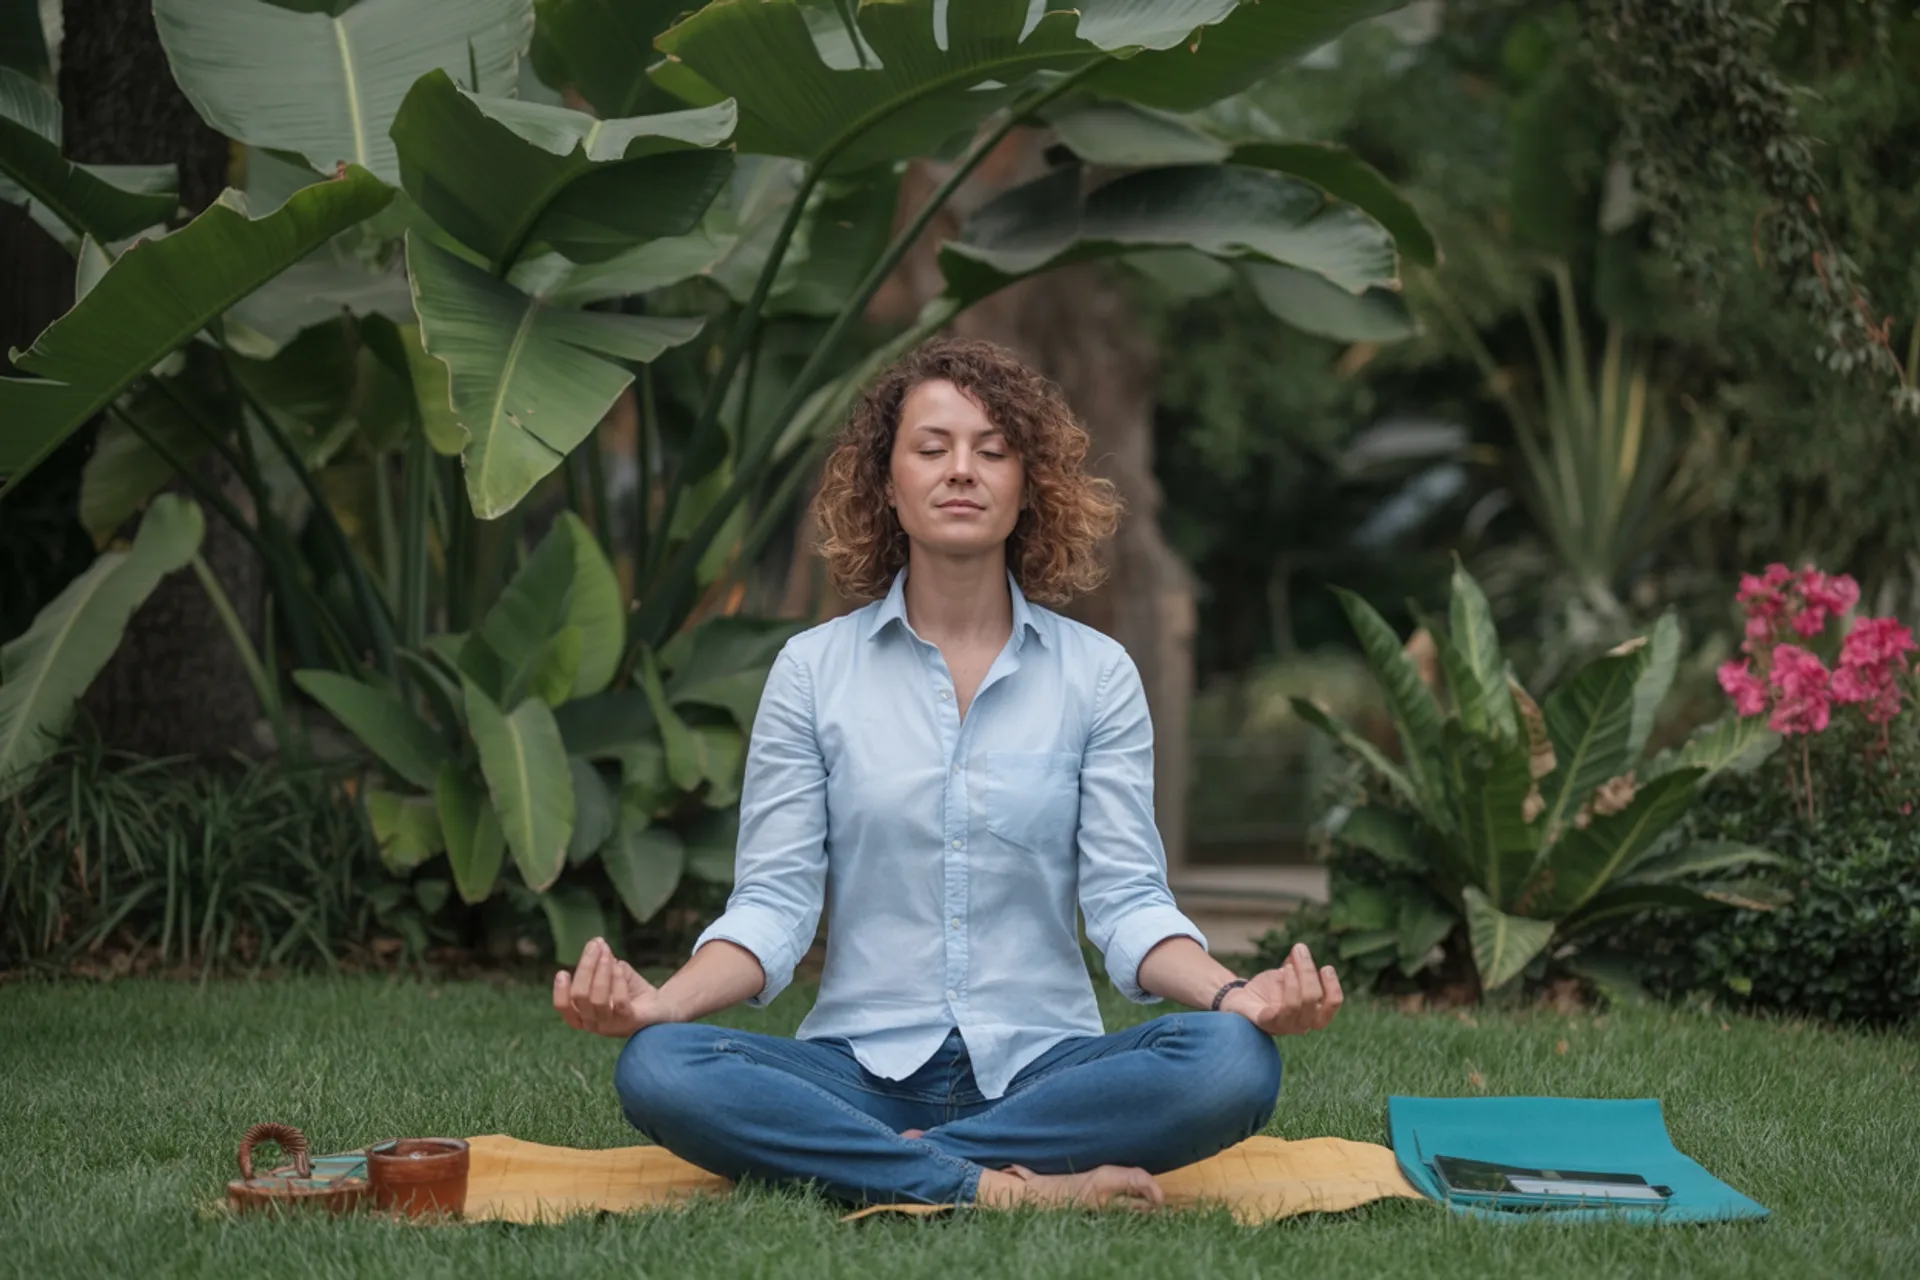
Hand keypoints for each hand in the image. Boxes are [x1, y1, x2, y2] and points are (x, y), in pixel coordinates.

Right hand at [552, 937, 675, 1037]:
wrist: (660, 1007)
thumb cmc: (630, 992)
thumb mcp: (613, 974)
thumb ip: (603, 961)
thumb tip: (596, 942)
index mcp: (584, 1014)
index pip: (564, 1008)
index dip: (560, 992)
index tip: (562, 972)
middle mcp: (594, 1024)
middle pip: (580, 997)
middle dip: (585, 968)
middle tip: (595, 946)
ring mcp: (612, 1025)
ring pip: (597, 1000)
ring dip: (601, 973)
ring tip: (607, 954)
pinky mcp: (630, 1022)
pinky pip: (620, 1003)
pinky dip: (618, 982)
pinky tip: (619, 967)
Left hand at [1220, 942, 1343, 1035]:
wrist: (1241, 997)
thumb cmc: (1269, 989)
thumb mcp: (1288, 975)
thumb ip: (1298, 966)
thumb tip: (1301, 949)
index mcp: (1312, 1014)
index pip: (1331, 1006)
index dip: (1333, 987)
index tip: (1326, 967)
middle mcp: (1301, 1024)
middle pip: (1314, 1000)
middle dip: (1308, 971)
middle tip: (1300, 949)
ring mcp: (1284, 1026)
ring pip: (1298, 1003)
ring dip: (1297, 977)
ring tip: (1290, 962)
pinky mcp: (1266, 1023)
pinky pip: (1281, 1008)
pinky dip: (1287, 987)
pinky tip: (1283, 971)